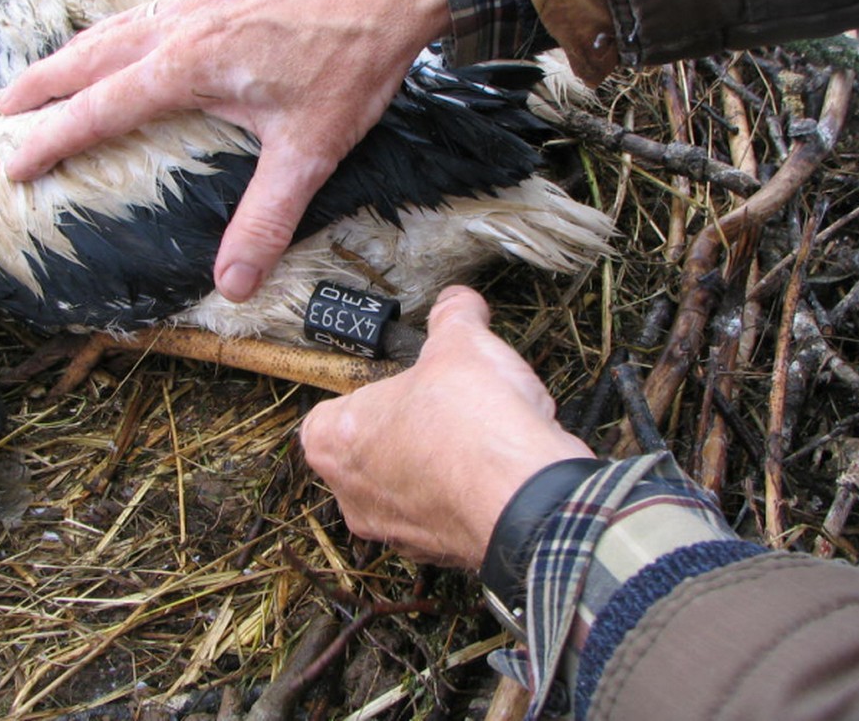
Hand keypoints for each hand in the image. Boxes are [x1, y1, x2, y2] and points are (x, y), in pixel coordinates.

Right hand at [0, 0, 450, 301]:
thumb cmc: (351, 63)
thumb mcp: (308, 151)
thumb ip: (266, 218)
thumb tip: (233, 284)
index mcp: (186, 65)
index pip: (98, 107)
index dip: (51, 138)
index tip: (10, 163)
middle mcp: (179, 28)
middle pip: (85, 58)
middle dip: (35, 89)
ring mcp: (198, 5)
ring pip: (110, 30)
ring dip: (67, 58)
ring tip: (39, 82)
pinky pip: (143, 14)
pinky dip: (111, 36)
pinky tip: (121, 46)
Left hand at [299, 286, 595, 569]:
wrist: (526, 497)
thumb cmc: (473, 423)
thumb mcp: (462, 343)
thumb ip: (453, 317)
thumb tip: (460, 301)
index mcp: (333, 440)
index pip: (332, 413)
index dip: (371, 393)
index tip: (404, 383)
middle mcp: (350, 494)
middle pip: (370, 451)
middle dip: (407, 429)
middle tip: (444, 406)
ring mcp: (392, 531)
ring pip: (407, 488)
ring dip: (437, 465)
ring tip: (479, 437)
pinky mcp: (437, 555)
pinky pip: (444, 516)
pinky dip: (465, 496)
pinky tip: (497, 470)